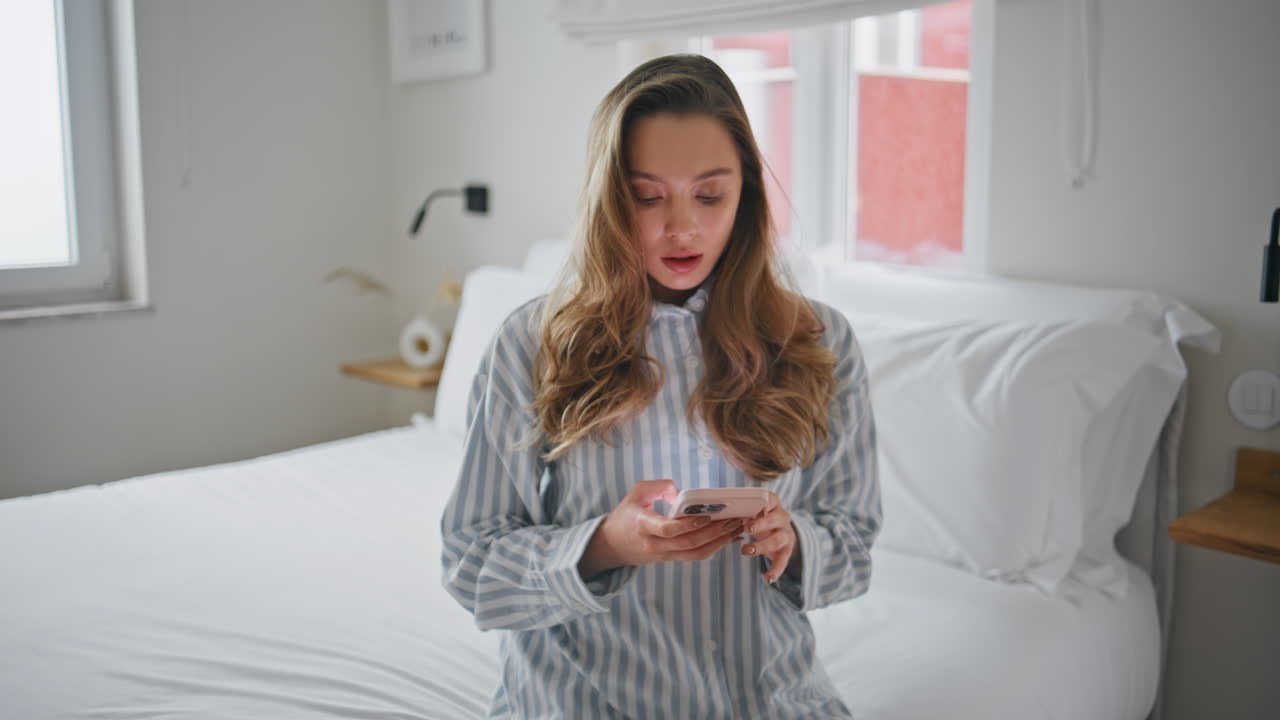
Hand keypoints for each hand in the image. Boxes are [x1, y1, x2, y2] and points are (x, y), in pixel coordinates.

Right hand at [579, 480, 745, 577]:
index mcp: (643, 525)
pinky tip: (729, 537)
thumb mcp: (636, 493)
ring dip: (720, 542)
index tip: (707, 514)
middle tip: (735, 519)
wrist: (612, 545)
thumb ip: (659, 486)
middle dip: (715, 532)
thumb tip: (682, 493)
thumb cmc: (625, 515)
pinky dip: (715, 547)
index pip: (668, 530)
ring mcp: (664, 555)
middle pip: (689, 543)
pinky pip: (695, 556)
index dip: (689, 524)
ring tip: (738, 528)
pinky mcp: (671, 559)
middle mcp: (654, 544)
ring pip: (696, 553)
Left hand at [742, 492, 798, 583]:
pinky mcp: (786, 551)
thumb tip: (716, 513)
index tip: (754, 508)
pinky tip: (767, 578)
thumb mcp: (751, 512)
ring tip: (745, 550)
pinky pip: (782, 561)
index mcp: (772, 504)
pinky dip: (775, 570)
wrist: (779, 532)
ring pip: (777, 540)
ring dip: (761, 546)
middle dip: (761, 524)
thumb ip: (739, 511)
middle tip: (747, 528)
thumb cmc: (757, 519)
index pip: (770, 499)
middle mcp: (782, 517)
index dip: (763, 503)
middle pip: (774, 519)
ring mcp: (786, 534)